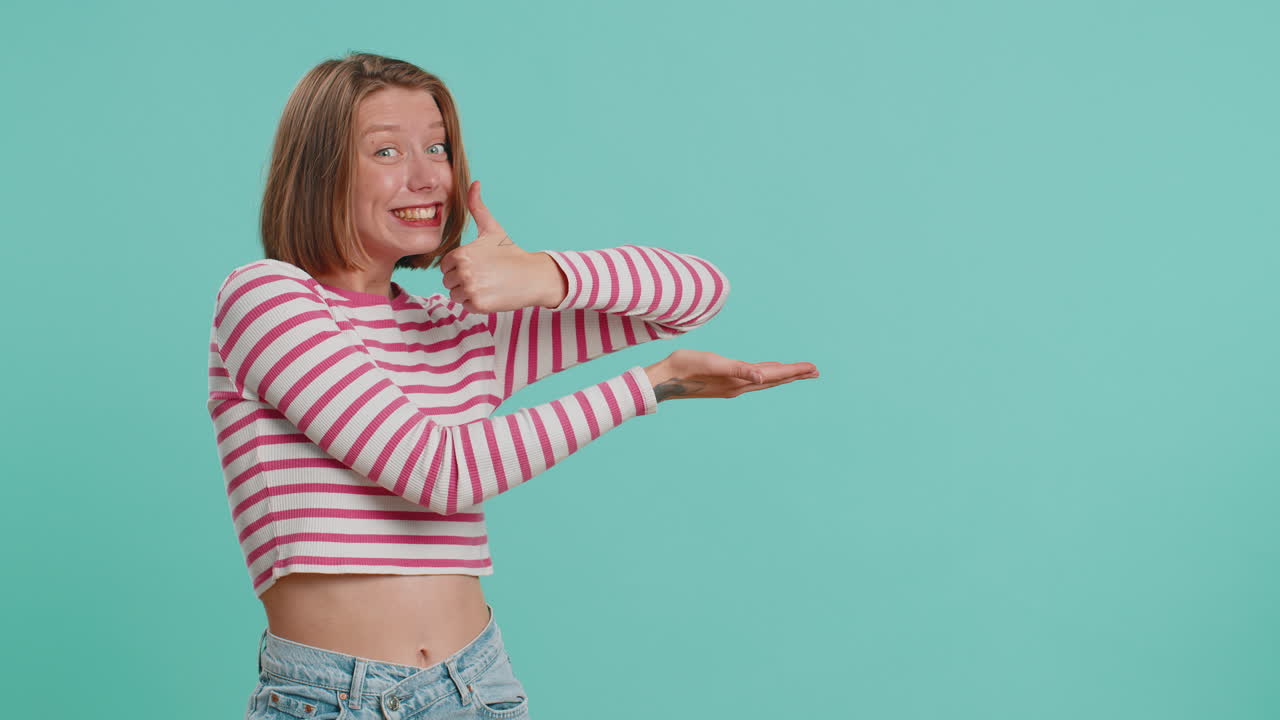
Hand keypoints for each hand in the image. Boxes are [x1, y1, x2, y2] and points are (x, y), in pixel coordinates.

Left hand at [439, 181, 560, 313]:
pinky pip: (466, 305)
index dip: (460, 265)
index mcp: (461, 254)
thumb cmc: (510, 252)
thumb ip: (477, 206)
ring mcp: (471, 289)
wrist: (533, 276)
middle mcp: (463, 271)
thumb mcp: (492, 228)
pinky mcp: (479, 304)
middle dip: (463, 279)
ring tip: (487, 283)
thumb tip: (474, 182)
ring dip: (468, 292)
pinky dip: (477, 303)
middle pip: (449, 281)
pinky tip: (491, 293)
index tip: (478, 264)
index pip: (445, 266)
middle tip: (485, 275)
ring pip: (456, 294)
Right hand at [644, 349, 818, 400]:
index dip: (794, 371)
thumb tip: (762, 378)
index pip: (774, 375)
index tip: (813, 368)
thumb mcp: (713, 363)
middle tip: (815, 371)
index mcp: (739, 381)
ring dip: (782, 375)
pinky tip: (765, 372)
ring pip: (764, 379)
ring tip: (798, 372)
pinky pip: (752, 378)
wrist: (663, 379)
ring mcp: (732, 385)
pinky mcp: (724, 382)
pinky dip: (765, 374)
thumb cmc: (685, 367)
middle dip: (795, 375)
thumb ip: (739, 370)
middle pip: (774, 379)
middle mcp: (739, 386)